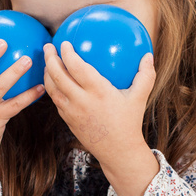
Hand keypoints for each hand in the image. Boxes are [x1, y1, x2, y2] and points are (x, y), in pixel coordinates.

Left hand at [44, 43, 158, 195]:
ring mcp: (72, 112)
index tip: (64, 43)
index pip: (77, 67)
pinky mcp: (67, 120)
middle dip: (50, 59)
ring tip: (47, 62)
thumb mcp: (140, 98)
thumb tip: (148, 55)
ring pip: (52, 89)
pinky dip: (52, 88)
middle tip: (48, 47)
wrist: (118, 152)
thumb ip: (145, 75)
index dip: (67, 53)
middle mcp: (81, 101)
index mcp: (98, 92)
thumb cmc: (130, 122)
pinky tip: (54, 81)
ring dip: (47, 73)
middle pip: (57, 76)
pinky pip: (56, 101)